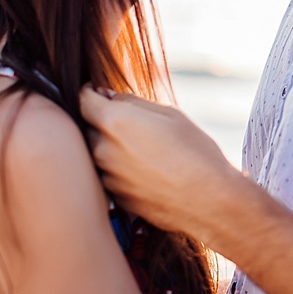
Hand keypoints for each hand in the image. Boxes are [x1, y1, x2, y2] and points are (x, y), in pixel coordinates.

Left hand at [79, 86, 239, 237]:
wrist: (208, 201)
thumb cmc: (195, 153)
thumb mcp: (170, 115)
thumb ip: (133, 102)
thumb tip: (109, 98)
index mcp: (115, 122)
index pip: (84, 100)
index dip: (89, 92)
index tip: (97, 92)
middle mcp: (103, 150)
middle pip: (88, 128)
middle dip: (102, 121)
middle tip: (130, 123)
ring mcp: (107, 177)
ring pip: (98, 153)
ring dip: (111, 147)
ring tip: (144, 149)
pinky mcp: (115, 198)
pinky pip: (109, 175)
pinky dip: (119, 169)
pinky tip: (147, 170)